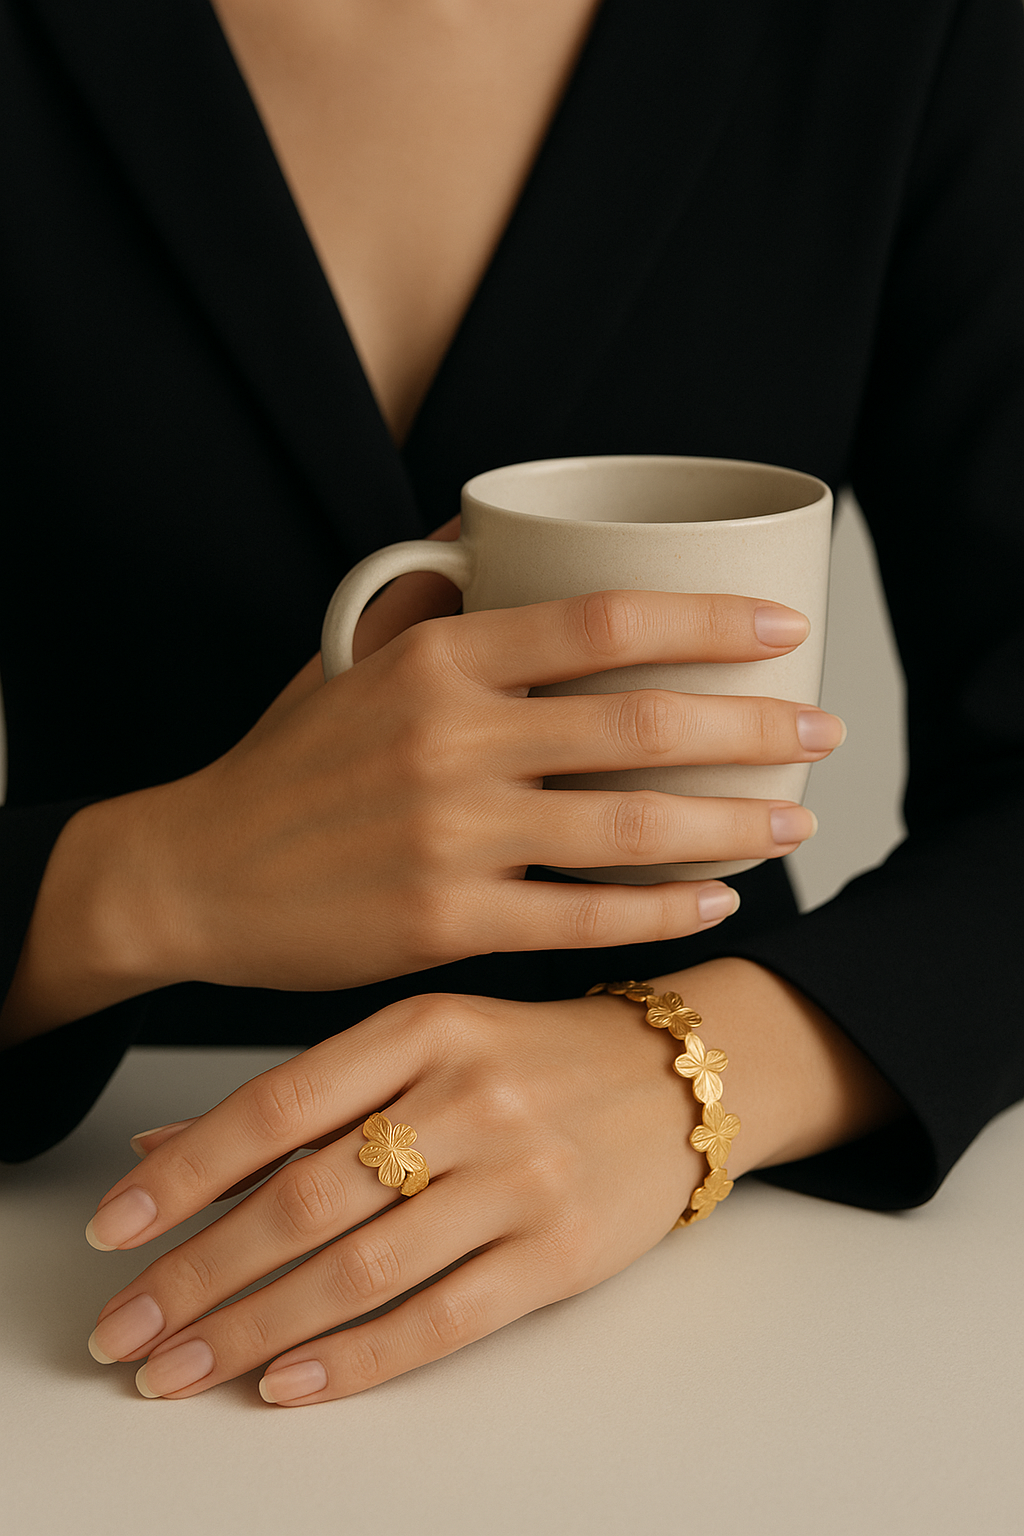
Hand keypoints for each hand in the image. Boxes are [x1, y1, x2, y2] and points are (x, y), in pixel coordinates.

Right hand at [1, 528, 841, 1036]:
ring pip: (628, 828)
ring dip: (732, 824)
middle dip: (755, 725)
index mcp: (436, 658)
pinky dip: (661, 910)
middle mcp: (451, 740)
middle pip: (640, 723)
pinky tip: (716, 899)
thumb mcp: (347, 655)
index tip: (781, 629)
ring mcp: (451, 836)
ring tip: (795, 821)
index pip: (601, 621)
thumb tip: (485, 525)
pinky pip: (583, 919)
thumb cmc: (286, 763)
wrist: (194, 873)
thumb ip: (424, 592)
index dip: (707, 621)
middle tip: (823, 731)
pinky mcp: (445, 923)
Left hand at [86, 989, 706, 1403]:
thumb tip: (162, 1148)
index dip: (182, 1174)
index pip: (275, 1105)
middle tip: (125, 1330)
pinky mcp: (561, 1251)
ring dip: (255, 1330)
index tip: (111, 1230)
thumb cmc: (534, 1058)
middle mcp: (469, 1095)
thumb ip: (302, 1096)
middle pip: (305, 1199)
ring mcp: (520, 1175)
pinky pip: (439, 1320)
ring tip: (181, 1370)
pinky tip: (289, 1385)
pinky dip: (354, 1361)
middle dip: (199, 1274)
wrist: (682, 1078)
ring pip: (361, 1269)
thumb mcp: (423, 1044)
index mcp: (424, 1027)